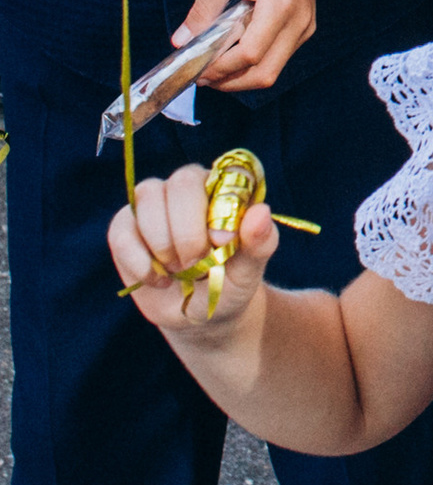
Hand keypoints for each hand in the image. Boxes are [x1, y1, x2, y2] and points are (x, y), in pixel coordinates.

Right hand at [108, 167, 279, 340]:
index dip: (222, 206)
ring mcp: (155, 202)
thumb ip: (260, 242)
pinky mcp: (125, 226)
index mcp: (229, 187)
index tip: (225, 244)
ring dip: (162, 243)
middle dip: (188, 230)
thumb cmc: (229, 283)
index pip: (226, 172)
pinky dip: (138, 260)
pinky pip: (121, 230)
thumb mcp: (250, 270)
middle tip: (197, 263)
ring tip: (179, 272)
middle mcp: (192, 185)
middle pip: (183, 181)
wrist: (198, 312)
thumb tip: (260, 212)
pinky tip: (157, 279)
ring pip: (148, 196)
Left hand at [178, 0, 325, 91]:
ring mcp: (305, 25)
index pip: (248, 55)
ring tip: (214, 64)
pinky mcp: (305, 25)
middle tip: (202, 76)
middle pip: (264, 74)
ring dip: (241, 75)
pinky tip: (234, 49)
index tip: (193, 69)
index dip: (217, 68)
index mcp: (280, 7)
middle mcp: (299, 22)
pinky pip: (279, 56)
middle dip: (230, 82)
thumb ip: (203, 9)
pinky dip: (254, 62)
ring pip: (273, 70)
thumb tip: (181, 41)